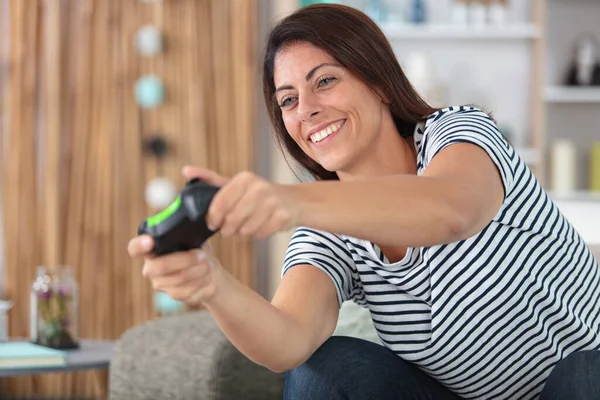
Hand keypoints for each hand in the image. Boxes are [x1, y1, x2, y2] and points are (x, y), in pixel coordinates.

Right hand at [127, 234, 221, 304]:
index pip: (134, 248)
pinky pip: (185, 290)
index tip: (150, 241)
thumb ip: (186, 232)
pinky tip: (206, 276)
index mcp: (152, 249)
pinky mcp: (172, 294)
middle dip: (185, 260)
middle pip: (161, 266)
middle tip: (202, 255)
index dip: (139, 245)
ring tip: (208, 264)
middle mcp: (151, 267)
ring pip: (178, 278)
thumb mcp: (193, 237)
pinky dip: (200, 281)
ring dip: (198, 270)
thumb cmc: (198, 250)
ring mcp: (160, 282)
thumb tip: (188, 223)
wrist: (210, 271)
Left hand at [183, 166, 299, 238]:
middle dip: (228, 229)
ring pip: (246, 229)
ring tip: (244, 227)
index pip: (220, 203)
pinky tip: (258, 228)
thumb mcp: (234, 185)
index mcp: (244, 179)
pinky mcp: (283, 216)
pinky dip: (256, 235)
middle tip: (229, 229)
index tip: (212, 224)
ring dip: (242, 233)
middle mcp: (259, 187)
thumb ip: (210, 179)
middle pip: (232, 219)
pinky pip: (260, 234)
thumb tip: (186, 170)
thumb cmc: (257, 195)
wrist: (293, 201)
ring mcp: (273, 202)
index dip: (213, 218)